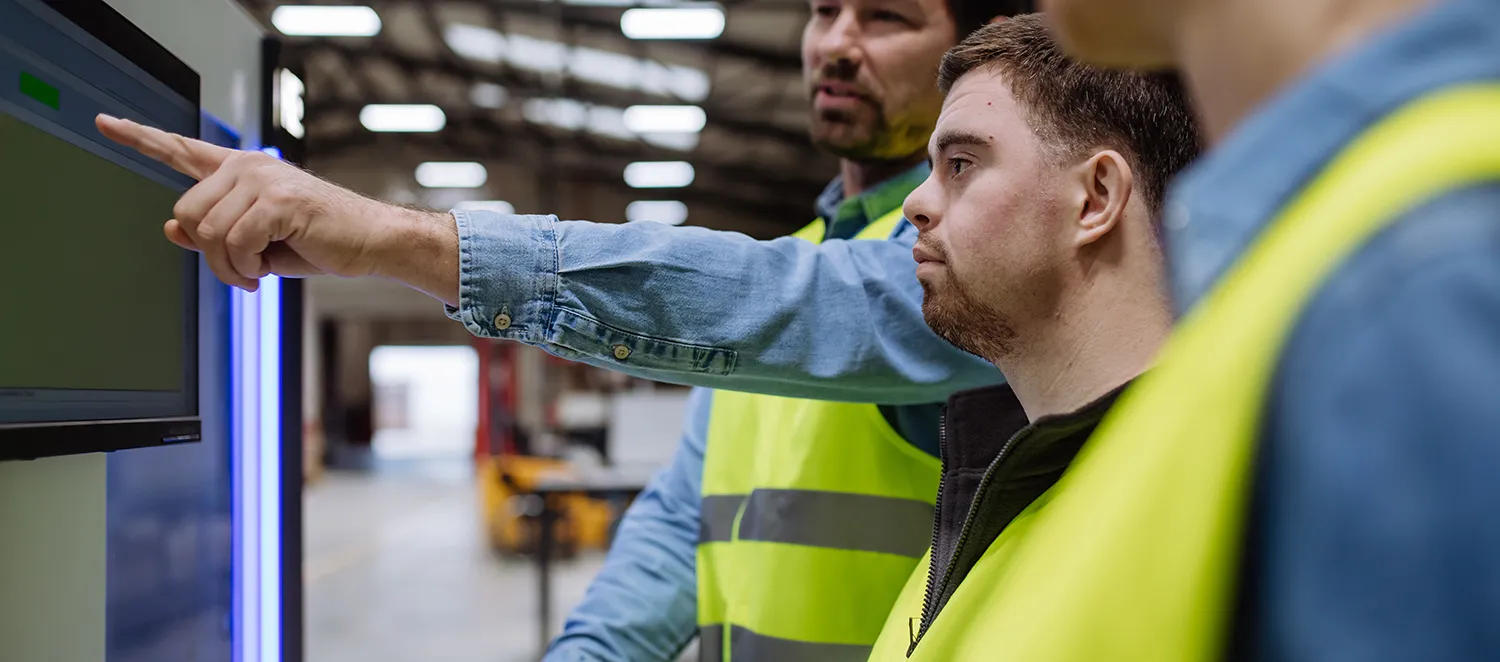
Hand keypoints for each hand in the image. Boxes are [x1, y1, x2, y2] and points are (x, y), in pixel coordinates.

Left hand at [96, 114, 416, 291]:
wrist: (370, 241)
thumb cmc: (319, 240)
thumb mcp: (257, 241)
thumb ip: (214, 232)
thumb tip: (169, 229)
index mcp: (240, 170)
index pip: (180, 148)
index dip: (139, 137)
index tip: (104, 122)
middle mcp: (246, 166)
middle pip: (186, 213)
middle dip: (209, 255)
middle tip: (241, 271)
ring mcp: (261, 179)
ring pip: (208, 233)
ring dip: (229, 267)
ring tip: (257, 271)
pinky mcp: (277, 200)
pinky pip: (235, 243)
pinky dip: (246, 268)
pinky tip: (266, 270)